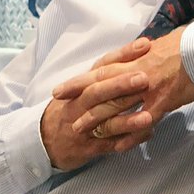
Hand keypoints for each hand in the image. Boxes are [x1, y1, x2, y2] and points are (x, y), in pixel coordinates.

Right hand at [39, 42, 153, 170]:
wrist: (44, 139)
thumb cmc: (69, 109)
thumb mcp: (80, 89)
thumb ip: (105, 74)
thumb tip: (137, 53)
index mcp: (82, 86)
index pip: (102, 66)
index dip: (123, 55)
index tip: (144, 45)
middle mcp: (80, 104)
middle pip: (99, 92)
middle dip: (120, 85)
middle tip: (144, 78)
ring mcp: (84, 127)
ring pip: (105, 122)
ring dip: (127, 120)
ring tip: (149, 116)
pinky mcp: (89, 147)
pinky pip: (110, 145)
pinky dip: (129, 140)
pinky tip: (148, 134)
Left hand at [52, 28, 193, 150]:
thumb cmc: (188, 45)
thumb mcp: (160, 48)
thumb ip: (143, 58)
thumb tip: (134, 60)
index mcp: (135, 59)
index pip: (100, 69)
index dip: (79, 80)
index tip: (60, 89)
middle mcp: (136, 72)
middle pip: (101, 85)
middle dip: (78, 97)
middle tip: (59, 108)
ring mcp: (148, 87)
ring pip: (117, 104)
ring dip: (98, 118)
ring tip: (81, 131)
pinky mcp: (163, 100)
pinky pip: (143, 120)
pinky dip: (130, 134)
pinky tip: (119, 146)